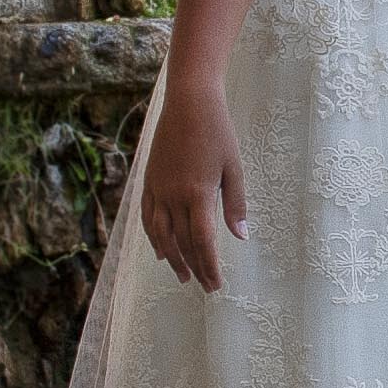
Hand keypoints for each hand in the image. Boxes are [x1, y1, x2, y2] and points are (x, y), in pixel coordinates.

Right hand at [137, 82, 246, 290]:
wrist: (189, 102)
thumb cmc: (217, 132)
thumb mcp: (234, 167)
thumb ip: (235, 204)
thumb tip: (241, 236)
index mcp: (198, 194)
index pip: (202, 242)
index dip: (209, 266)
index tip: (215, 284)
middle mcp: (173, 196)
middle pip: (182, 243)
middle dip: (194, 267)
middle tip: (204, 285)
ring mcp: (158, 189)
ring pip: (160, 234)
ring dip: (172, 258)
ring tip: (182, 274)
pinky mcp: (149, 181)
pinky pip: (147, 217)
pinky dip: (153, 237)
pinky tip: (160, 249)